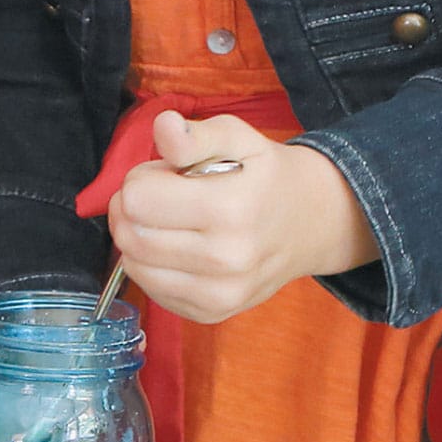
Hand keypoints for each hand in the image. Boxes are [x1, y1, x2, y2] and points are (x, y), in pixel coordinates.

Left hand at [106, 112, 377, 323]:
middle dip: (134, 209)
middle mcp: (226, 260)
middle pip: (130, 235)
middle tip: (164, 197)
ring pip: (134, 266)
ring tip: (173, 222)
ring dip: (140, 239)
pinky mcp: (211, 314)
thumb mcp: (239, 137)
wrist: (311, 225)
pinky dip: (154, 267)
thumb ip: (196, 133)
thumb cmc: (267, 175)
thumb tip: (163, 126)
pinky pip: (151, 291)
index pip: (137, 199)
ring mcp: (219, 294)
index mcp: (230, 209)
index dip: (143, 179)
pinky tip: (180, 249)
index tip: (167, 175)